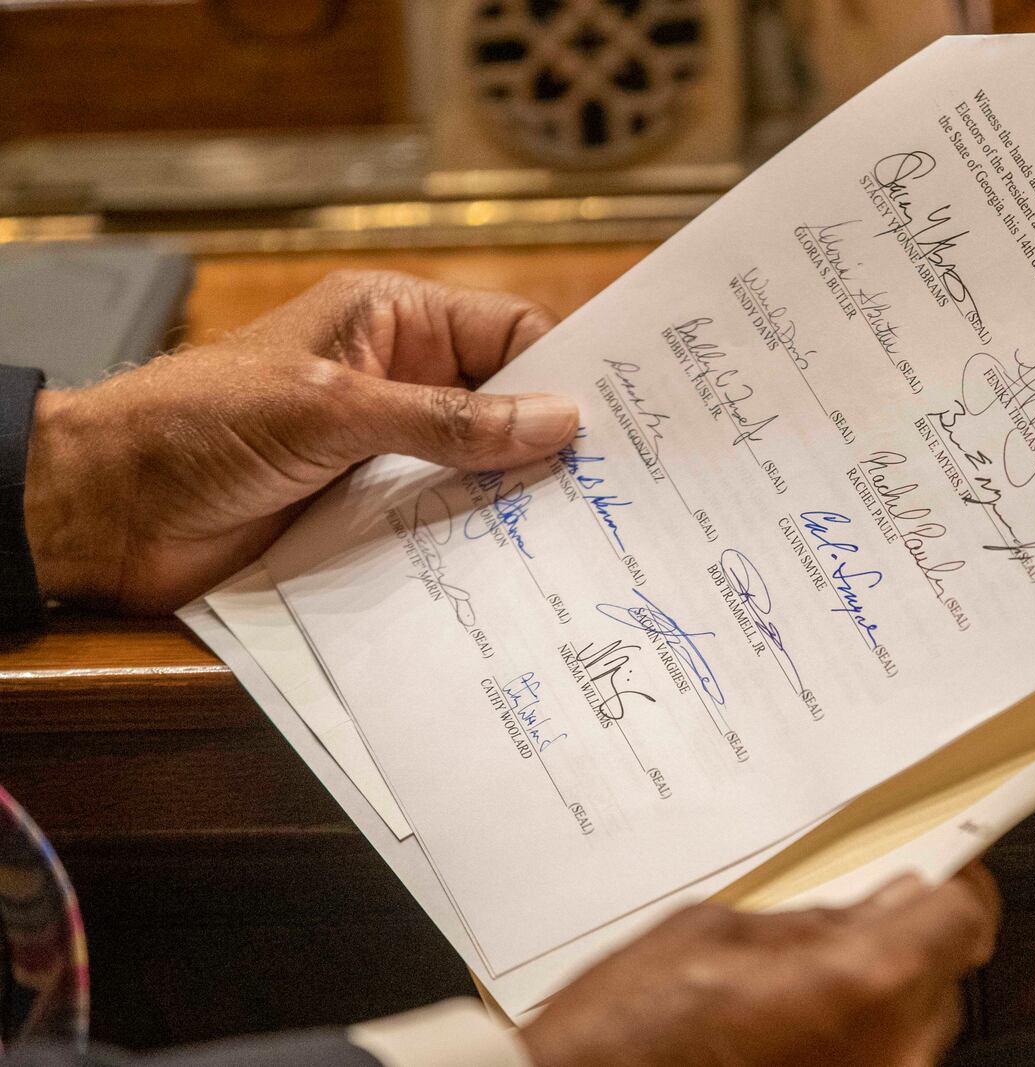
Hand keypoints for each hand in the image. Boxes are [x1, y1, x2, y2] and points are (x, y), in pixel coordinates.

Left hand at [23, 270, 577, 612]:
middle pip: (504, 408)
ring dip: (514, 502)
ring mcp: (385, 452)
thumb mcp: (334, 408)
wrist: (105, 512)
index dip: (564, 371)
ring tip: (581, 535)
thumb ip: (448, 420)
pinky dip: (474, 544)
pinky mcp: (369, 514)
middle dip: (550, 443)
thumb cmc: (200, 426)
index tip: (618, 420)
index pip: (509, 333)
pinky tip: (517, 568)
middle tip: (617, 487)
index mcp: (391, 322)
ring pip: (479, 472)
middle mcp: (397, 382)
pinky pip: (442, 524)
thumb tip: (557, 421)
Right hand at [521, 864, 1000, 1066]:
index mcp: (867, 980)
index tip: (936, 870)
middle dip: (907, 938)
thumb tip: (879, 903)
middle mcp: (891, 1050)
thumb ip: (819, 916)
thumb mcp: (723, 927)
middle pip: (944, 973)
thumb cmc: (633, 1029)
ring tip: (807, 975)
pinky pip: (880, 1060)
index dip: (951, 885)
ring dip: (880, 992)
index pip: (964, 917)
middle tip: (856, 913)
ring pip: (915, 1024)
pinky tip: (795, 1019)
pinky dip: (855, 1035)